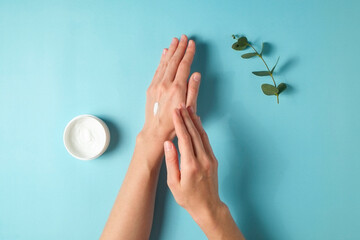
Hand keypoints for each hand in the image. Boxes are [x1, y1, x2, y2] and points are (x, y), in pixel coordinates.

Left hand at [141, 34, 200, 141]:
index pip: (184, 65)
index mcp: (177, 88)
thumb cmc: (175, 123)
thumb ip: (193, 90)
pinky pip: (157, 70)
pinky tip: (164, 53)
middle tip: (184, 38)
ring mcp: (156, 85)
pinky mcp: (150, 88)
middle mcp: (165, 84)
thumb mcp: (189, 109)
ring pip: (165, 63)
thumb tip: (196, 74)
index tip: (192, 44)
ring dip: (170, 51)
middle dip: (180, 48)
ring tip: (175, 41)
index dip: (189, 53)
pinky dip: (161, 60)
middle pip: (174, 61)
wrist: (156, 132)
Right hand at [164, 106, 244, 239]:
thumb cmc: (187, 197)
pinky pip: (206, 141)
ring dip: (195, 121)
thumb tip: (168, 143)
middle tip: (180, 105)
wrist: (208, 206)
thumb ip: (171, 161)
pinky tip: (197, 122)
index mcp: (190, 165)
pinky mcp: (214, 159)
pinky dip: (201, 130)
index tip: (175, 112)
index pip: (184, 139)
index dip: (179, 124)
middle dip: (186, 118)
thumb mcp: (173, 183)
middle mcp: (202, 159)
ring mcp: (210, 159)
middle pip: (194, 133)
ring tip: (188, 109)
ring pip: (202, 135)